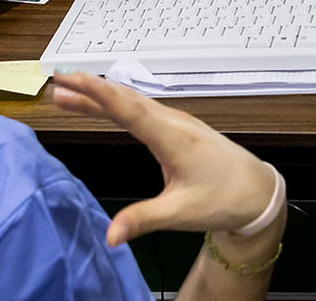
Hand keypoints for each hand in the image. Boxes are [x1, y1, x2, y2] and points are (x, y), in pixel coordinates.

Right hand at [53, 72, 284, 248]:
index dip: (99, 92)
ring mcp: (177, 124)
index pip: (129, 108)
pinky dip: (117, 105)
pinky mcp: (177, 130)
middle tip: (58, 80)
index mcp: (173, 137)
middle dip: (90, 89)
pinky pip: (141, 110)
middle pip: (125, 100)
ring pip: (133, 103)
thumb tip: (110, 236)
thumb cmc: (225, 198)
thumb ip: (143, 220)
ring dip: (101, 96)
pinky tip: (105, 106)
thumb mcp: (181, 213)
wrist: (256, 192)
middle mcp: (174, 123)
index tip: (73, 77)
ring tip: (68, 92)